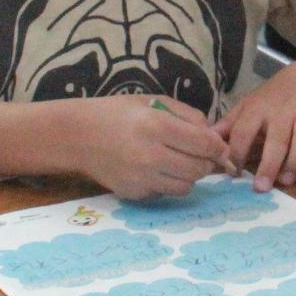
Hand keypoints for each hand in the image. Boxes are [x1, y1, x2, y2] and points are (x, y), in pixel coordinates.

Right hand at [81, 96, 235, 199]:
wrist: (77, 136)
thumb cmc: (117, 113)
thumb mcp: (153, 101)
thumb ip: (188, 116)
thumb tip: (214, 137)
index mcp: (157, 126)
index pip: (204, 145)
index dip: (218, 147)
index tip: (219, 146)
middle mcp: (150, 155)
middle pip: (199, 169)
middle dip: (206, 163)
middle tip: (199, 155)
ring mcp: (141, 178)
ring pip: (186, 187)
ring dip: (189, 176)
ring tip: (178, 161)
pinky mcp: (134, 193)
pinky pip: (165, 193)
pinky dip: (168, 183)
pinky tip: (156, 169)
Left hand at [214, 60, 295, 189]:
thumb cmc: (275, 96)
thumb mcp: (249, 105)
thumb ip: (230, 125)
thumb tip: (204, 141)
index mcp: (259, 108)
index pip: (244, 130)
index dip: (237, 152)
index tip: (233, 173)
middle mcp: (284, 110)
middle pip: (277, 139)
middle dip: (269, 165)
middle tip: (261, 187)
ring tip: (287, 181)